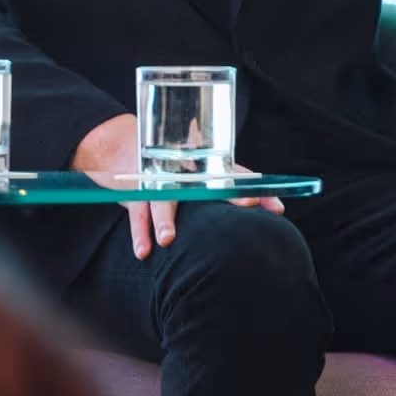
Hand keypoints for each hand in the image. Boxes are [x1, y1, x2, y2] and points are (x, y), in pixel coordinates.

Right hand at [74, 113, 278, 258]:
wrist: (122, 145)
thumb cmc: (172, 170)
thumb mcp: (198, 175)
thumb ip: (228, 191)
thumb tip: (271, 210)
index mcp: (202, 168)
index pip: (236, 176)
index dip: (255, 191)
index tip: (274, 208)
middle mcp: (183, 171)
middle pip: (206, 183)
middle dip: (227, 196)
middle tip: (246, 205)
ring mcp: (158, 179)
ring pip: (162, 200)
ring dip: (164, 220)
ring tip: (167, 239)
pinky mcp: (136, 191)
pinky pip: (137, 215)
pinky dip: (140, 233)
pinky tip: (143, 251)